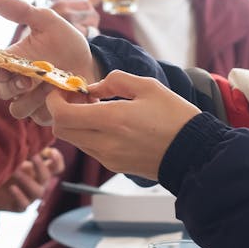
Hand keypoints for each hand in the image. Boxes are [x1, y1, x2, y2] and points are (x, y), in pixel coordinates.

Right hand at [0, 0, 97, 125]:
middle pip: (2, 92)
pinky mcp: (48, 114)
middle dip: (12, 86)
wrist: (92, 61)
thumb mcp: (46, 21)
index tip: (3, 68)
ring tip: (51, 85)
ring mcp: (32, 100)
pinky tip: (64, 96)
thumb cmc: (65, 40)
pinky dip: (49, 109)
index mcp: (13, 62)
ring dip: (31, 99)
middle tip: (27, 79)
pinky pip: (40, 119)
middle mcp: (19, 83)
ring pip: (18, 109)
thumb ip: (21, 11)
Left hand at [0, 147, 66, 211]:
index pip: (57, 167)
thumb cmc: (2, 165)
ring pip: (37, 192)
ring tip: (15, 170)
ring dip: (27, 179)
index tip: (50, 151)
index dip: (57, 160)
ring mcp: (30, 197)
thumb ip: (24, 145)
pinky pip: (23, 205)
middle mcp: (38, 184)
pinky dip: (19, 196)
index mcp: (39, 170)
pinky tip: (11, 188)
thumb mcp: (13, 153)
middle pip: (46, 177)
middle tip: (32, 155)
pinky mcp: (19, 207)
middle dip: (39, 166)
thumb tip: (31, 130)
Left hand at [44, 71, 199, 179]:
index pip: (62, 115)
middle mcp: (105, 143)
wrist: (194, 153)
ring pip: (74, 140)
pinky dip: (88, 134)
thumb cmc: (175, 117)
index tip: (62, 89)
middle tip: (77, 97)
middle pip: (61, 130)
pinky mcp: (114, 166)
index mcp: (112, 120)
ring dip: (75, 123)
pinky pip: (90, 148)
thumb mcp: (148, 87)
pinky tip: (107, 123)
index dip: (54, 101)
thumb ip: (115, 81)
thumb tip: (92, 88)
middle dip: (61, 111)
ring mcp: (108, 158)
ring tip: (95, 108)